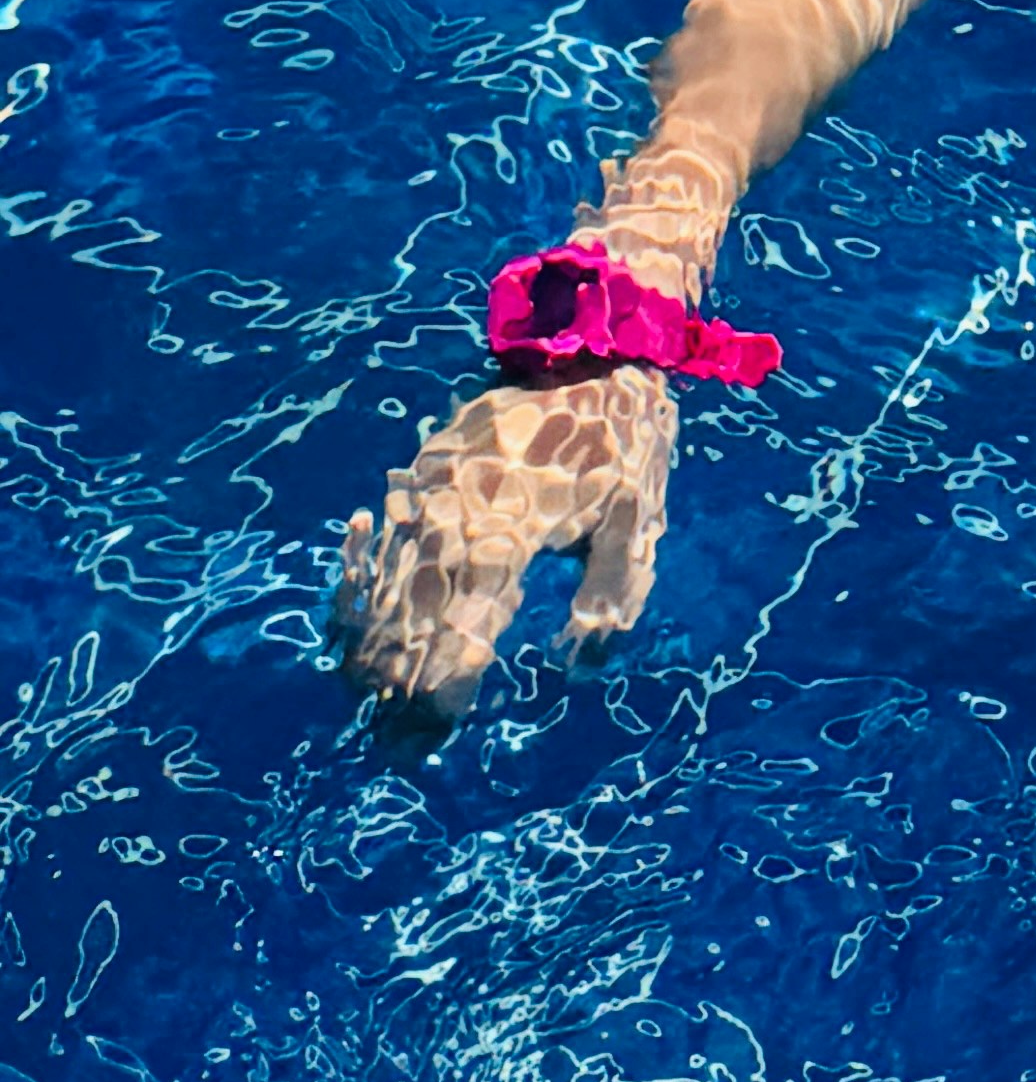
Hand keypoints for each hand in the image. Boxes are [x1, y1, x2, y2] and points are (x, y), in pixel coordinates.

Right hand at [334, 370, 679, 729]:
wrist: (590, 348)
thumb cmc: (623, 442)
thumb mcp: (638, 523)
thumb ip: (608, 599)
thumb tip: (577, 664)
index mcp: (508, 537)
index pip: (460, 634)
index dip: (443, 690)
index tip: (431, 733)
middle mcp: (454, 516)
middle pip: (410, 614)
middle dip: (397, 678)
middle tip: (389, 732)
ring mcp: (429, 487)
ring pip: (386, 577)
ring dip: (374, 637)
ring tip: (363, 690)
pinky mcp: (421, 466)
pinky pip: (385, 534)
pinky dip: (368, 579)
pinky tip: (350, 610)